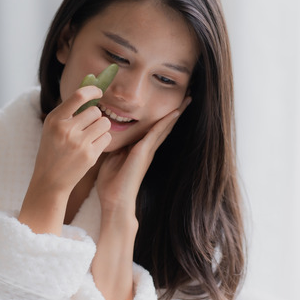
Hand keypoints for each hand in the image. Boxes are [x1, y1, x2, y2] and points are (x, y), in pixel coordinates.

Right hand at [30, 86, 111, 193]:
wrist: (50, 180)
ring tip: (90, 136)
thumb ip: (69, 109)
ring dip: (101, 128)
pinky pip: (107, 138)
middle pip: (95, 111)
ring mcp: (78, 143)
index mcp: (54, 119)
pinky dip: (102, 141)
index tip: (98, 93)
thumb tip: (90, 83)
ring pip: (104, 123)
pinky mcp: (89, 155)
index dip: (93, 90)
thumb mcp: (53, 127)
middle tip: (87, 126)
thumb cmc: (53, 149)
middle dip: (95, 117)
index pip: (79, 95)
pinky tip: (91, 147)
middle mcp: (66, 129)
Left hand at [95, 96, 191, 223]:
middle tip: (188, 97)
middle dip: (175, 112)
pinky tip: (175, 112)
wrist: (115, 202)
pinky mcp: (143, 152)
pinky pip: (156, 133)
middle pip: (164, 126)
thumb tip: (112, 134)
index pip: (152, 130)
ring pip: (164, 127)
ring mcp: (147, 151)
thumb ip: (116, 147)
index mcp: (138, 150)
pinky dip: (166, 122)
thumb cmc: (111, 185)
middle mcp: (147, 150)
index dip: (161, 117)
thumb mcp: (111, 159)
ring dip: (176, 113)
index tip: (169, 105)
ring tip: (188, 100)